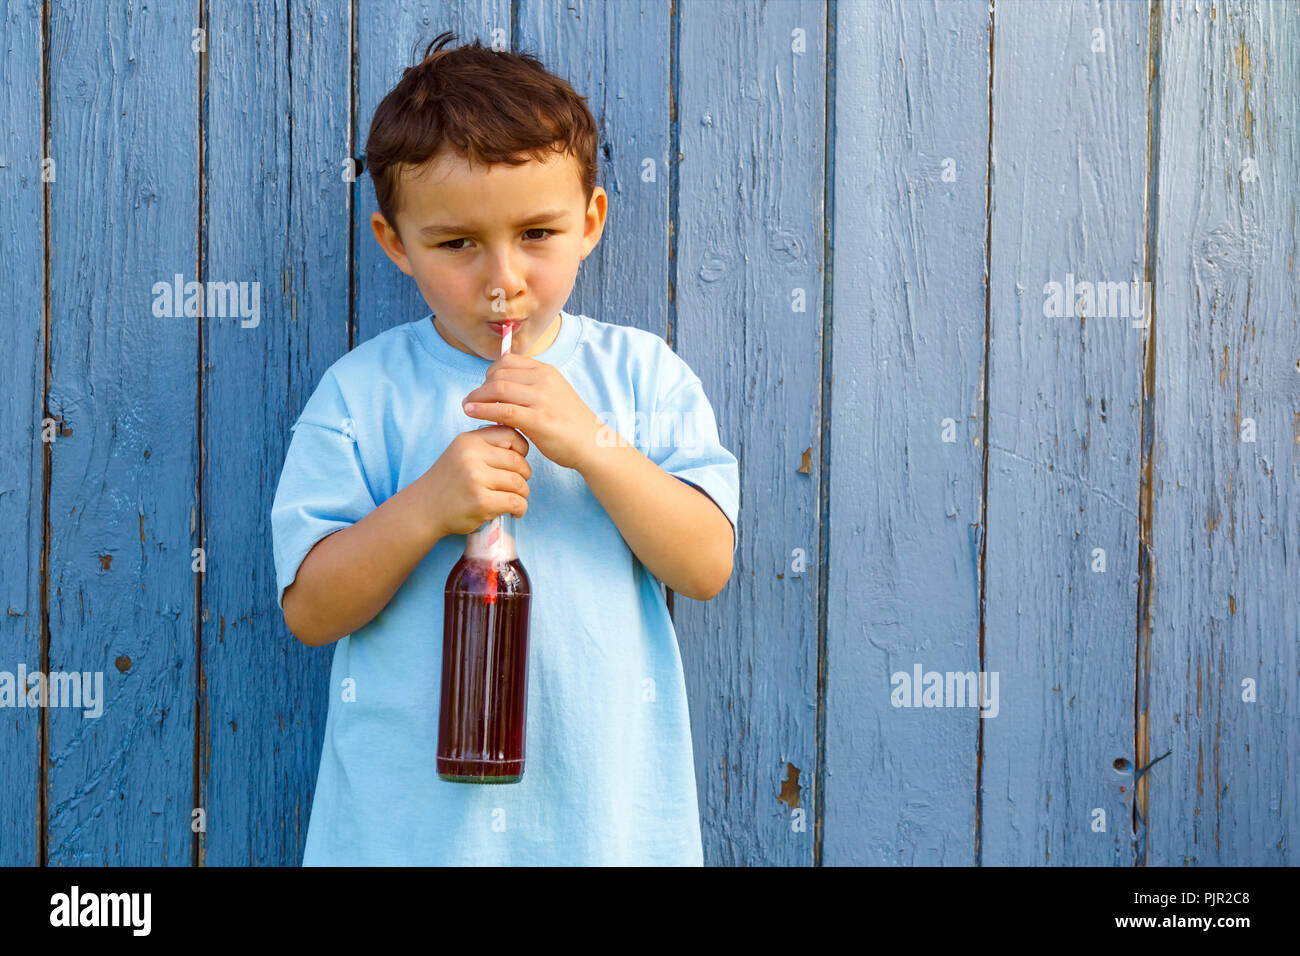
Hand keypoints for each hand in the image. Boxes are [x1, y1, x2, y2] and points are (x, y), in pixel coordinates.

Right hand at [419, 424, 531, 536]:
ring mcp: (476, 479)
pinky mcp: (481, 502)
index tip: (516, 463)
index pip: (510, 434)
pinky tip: (513, 511)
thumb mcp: (462, 453)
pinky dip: (520, 508)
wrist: (424, 508)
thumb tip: (523, 444)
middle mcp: (471, 456)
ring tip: (512, 499)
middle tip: (516, 486)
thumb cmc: (449, 481)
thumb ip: (487, 445)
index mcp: (469, 440)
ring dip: (522, 494)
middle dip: (524, 476)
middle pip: (518, 462)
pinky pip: (515, 502)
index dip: (521, 449)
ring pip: (519, 483)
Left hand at [461, 353, 600, 471]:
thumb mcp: (553, 393)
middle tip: (472, 400)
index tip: (484, 387)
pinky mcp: (538, 420)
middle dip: (481, 387)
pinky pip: (503, 410)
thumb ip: (530, 387)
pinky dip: (483, 410)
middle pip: (498, 374)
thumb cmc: (569, 423)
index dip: (489, 373)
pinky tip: (472, 413)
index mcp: (546, 371)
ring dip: (477, 398)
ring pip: (497, 389)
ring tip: (467, 406)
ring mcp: (542, 399)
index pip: (507, 361)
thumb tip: (499, 385)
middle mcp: (544, 380)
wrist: (592, 444)